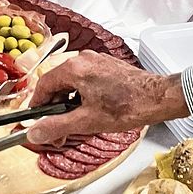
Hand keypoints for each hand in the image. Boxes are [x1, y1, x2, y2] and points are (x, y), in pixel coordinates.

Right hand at [23, 51, 186, 146]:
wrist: (159, 98)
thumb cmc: (128, 107)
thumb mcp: (87, 122)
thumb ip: (56, 126)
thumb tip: (34, 133)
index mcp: (74, 68)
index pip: (44, 85)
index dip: (37, 105)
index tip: (35, 120)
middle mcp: (83, 59)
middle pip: (58, 83)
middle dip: (56, 108)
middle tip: (58, 130)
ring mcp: (97, 61)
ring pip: (72, 82)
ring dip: (70, 103)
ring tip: (76, 123)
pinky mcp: (108, 66)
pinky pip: (86, 79)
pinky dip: (83, 95)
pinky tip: (91, 111)